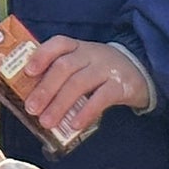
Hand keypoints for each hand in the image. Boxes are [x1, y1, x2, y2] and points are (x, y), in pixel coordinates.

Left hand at [13, 35, 155, 140]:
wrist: (140, 72)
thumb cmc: (100, 72)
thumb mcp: (82, 65)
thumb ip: (60, 75)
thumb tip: (31, 97)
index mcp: (77, 48)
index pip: (59, 44)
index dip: (41, 56)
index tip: (28, 72)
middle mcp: (91, 54)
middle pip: (65, 67)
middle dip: (46, 89)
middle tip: (32, 109)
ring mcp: (107, 68)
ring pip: (79, 83)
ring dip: (60, 104)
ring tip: (47, 122)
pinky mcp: (121, 85)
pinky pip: (102, 98)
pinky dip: (86, 112)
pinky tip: (74, 125)